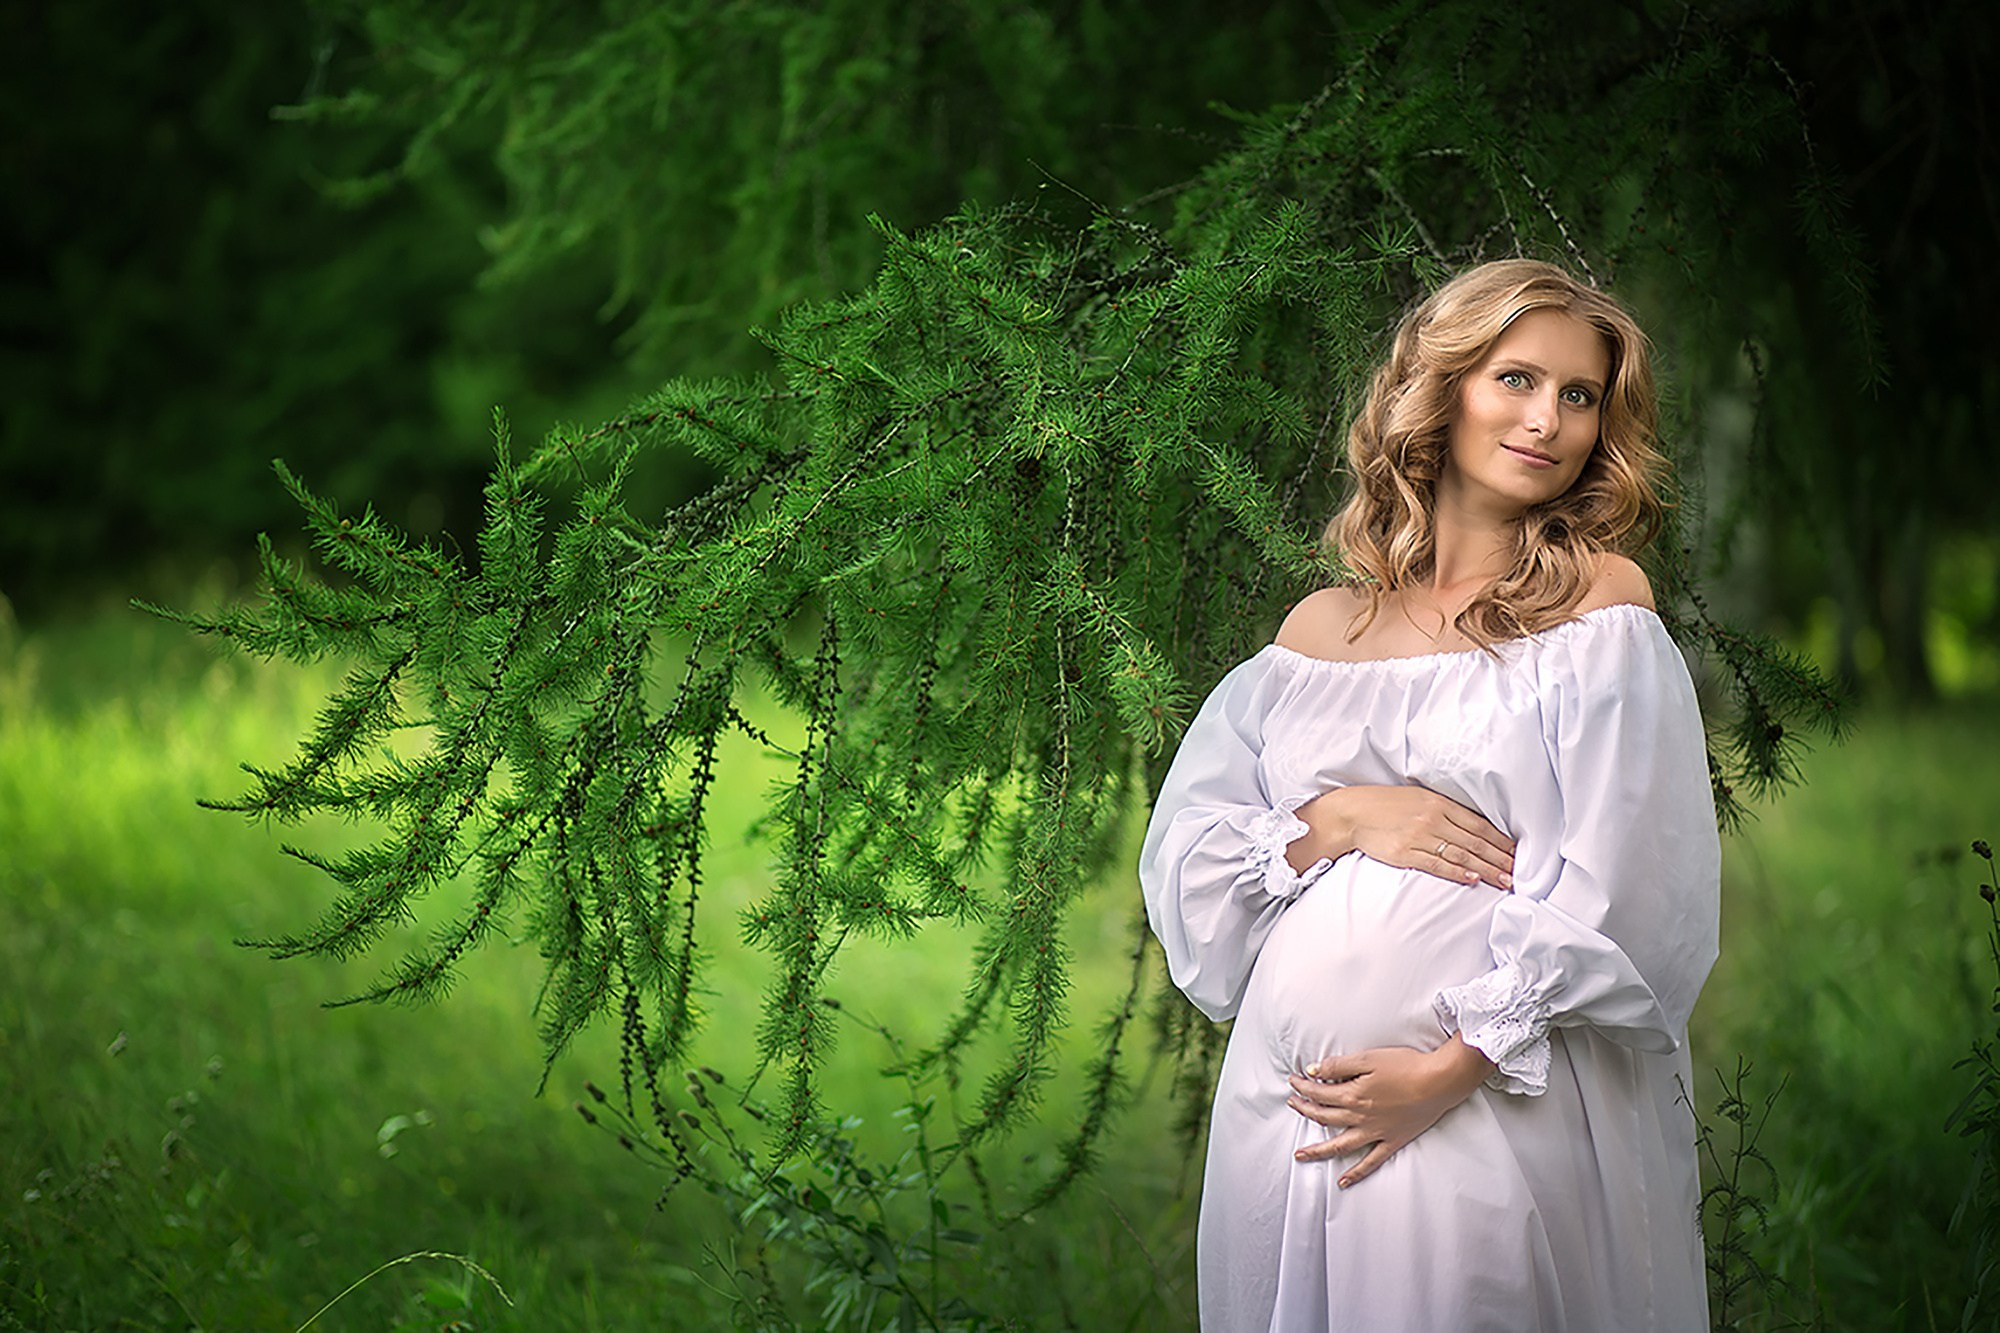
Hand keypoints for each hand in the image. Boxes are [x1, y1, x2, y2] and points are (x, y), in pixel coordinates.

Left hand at [1286, 1036, 1493, 1187]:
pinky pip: (1370, 1162)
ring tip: (1301, 1155)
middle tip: (1293, 1104)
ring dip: (1318, 1150)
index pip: (1318, 1093)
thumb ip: (1338, 1066)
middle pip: (1323, 1117)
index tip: (1294, 1081)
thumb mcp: (1368, 1058)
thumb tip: (1314, 1072)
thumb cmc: (1406, 1066)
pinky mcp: (1392, 1142)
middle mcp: (1359, 1118)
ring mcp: (1375, 1133)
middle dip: (1304, 1110)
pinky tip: (1343, 1182)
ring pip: (1339, 1145)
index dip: (1303, 1087)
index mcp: (1352, 1095)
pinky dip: (1356, 1173)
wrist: (1438, 1082)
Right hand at [1287, 785, 1513, 889]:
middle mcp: (1434, 818)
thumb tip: (1471, 825)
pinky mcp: (1406, 853)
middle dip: (1500, 858)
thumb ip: (1444, 810)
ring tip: (1505, 880)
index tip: (1518, 853)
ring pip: (1462, 854)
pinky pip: (1437, 864)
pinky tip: (1472, 879)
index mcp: (1440, 803)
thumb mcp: (1418, 798)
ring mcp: (1420, 836)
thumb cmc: (1385, 805)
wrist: (1353, 813)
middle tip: (1519, 871)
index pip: (1479, 825)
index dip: (1501, 840)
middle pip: (1476, 841)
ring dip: (1486, 869)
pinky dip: (1457, 872)